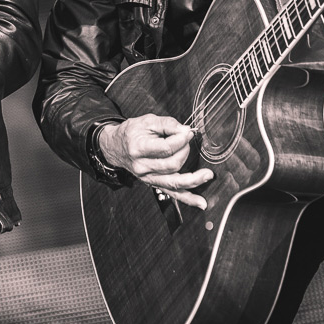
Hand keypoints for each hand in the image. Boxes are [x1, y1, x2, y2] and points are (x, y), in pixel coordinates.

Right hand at [98, 115, 213, 209]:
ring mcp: (148, 178)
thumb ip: (167, 124)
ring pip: (174, 182)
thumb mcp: (147, 121)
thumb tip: (185, 130)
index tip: (188, 132)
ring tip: (208, 175)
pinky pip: (172, 194)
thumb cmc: (132, 133)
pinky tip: (200, 202)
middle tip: (187, 140)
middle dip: (185, 151)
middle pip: (172, 164)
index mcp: (139, 148)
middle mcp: (142, 167)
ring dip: (193, 179)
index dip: (181, 140)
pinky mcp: (154, 184)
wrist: (116, 147)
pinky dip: (188, 199)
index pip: (166, 148)